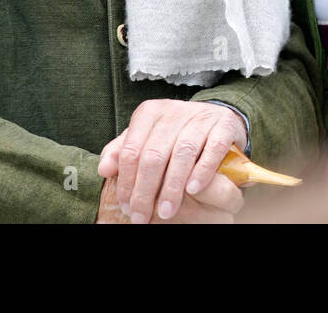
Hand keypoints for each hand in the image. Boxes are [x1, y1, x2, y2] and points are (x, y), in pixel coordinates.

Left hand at [96, 99, 246, 222]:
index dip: (127, 182)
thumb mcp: (146, 138)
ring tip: (166, 211)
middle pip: (154, 155)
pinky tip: (193, 189)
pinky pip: (213, 149)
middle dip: (146, 191)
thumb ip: (123, 152)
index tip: (127, 207)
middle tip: (142, 216)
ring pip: (182, 153)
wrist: (216, 119)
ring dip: (172, 187)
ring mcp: (200, 117)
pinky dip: (202, 171)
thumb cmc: (175, 134)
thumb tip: (104, 169)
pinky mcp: (223, 124)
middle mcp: (173, 111)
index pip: (131, 151)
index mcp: (149, 113)